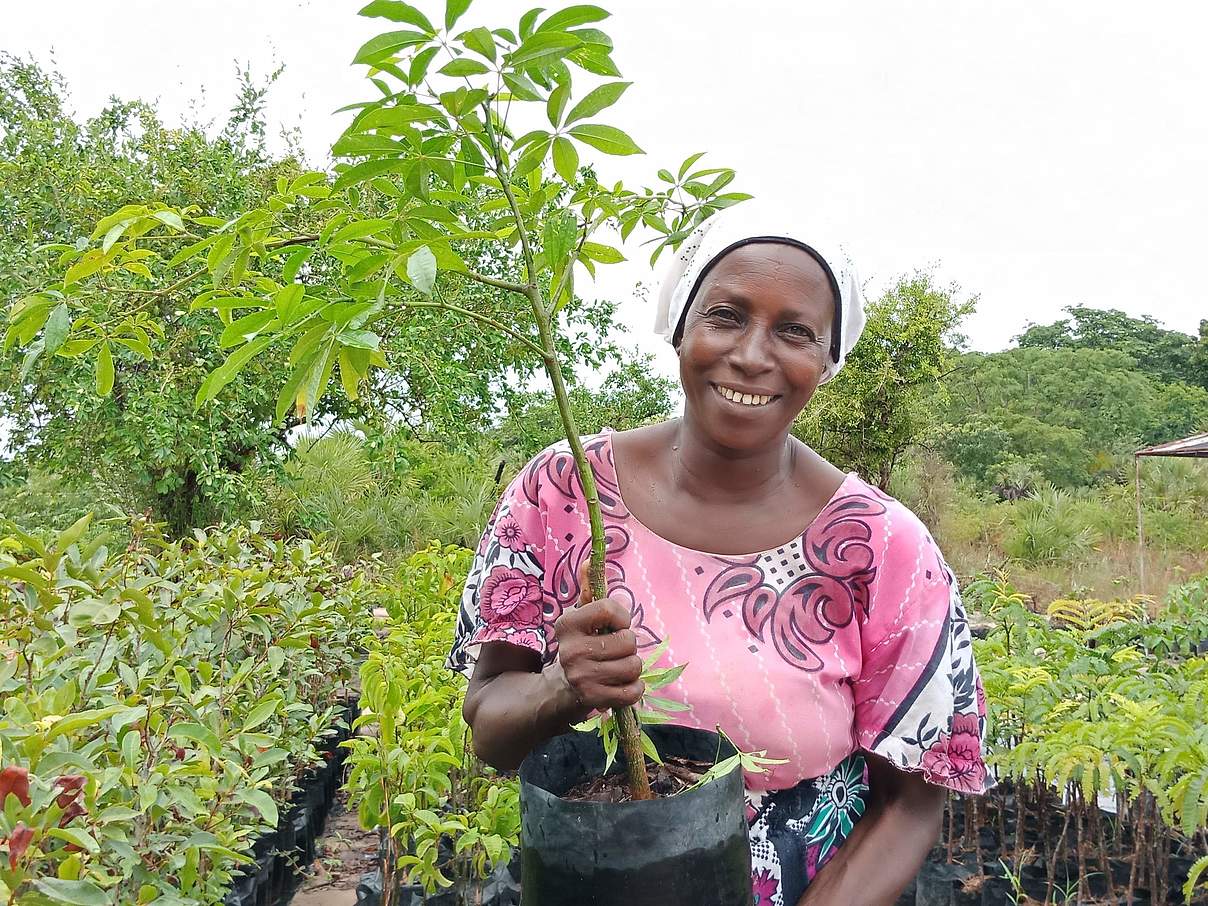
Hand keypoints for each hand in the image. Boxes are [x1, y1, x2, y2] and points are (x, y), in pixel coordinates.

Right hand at [549, 561, 644, 717]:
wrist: (561, 688)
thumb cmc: (581, 645)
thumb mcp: (581, 617)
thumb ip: (589, 589)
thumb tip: (591, 559)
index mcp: (567, 624)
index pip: (609, 608)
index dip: (621, 617)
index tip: (616, 625)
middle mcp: (571, 651)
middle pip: (628, 641)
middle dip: (628, 646)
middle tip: (614, 651)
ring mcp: (581, 677)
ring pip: (633, 666)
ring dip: (632, 667)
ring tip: (617, 667)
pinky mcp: (593, 700)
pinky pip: (633, 691)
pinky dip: (634, 689)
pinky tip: (622, 685)